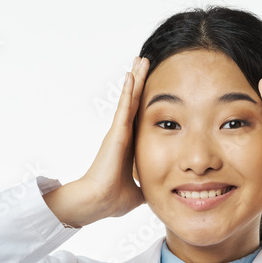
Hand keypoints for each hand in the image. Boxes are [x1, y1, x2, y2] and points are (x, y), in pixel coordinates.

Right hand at [46, 57, 148, 227]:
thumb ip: (149, 184)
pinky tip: (131, 75)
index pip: (139, 117)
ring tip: (140, 60)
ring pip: (128, 100)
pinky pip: (123, 108)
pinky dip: (128, 91)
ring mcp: (118, 132)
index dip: (144, 101)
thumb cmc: (113, 199)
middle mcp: (122, 135)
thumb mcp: (138, 190)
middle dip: (139, 82)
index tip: (151, 86)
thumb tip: (162, 190)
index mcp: (129, 146)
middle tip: (144, 62)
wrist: (99, 202)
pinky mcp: (116, 134)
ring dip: (135, 80)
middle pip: (133, 103)